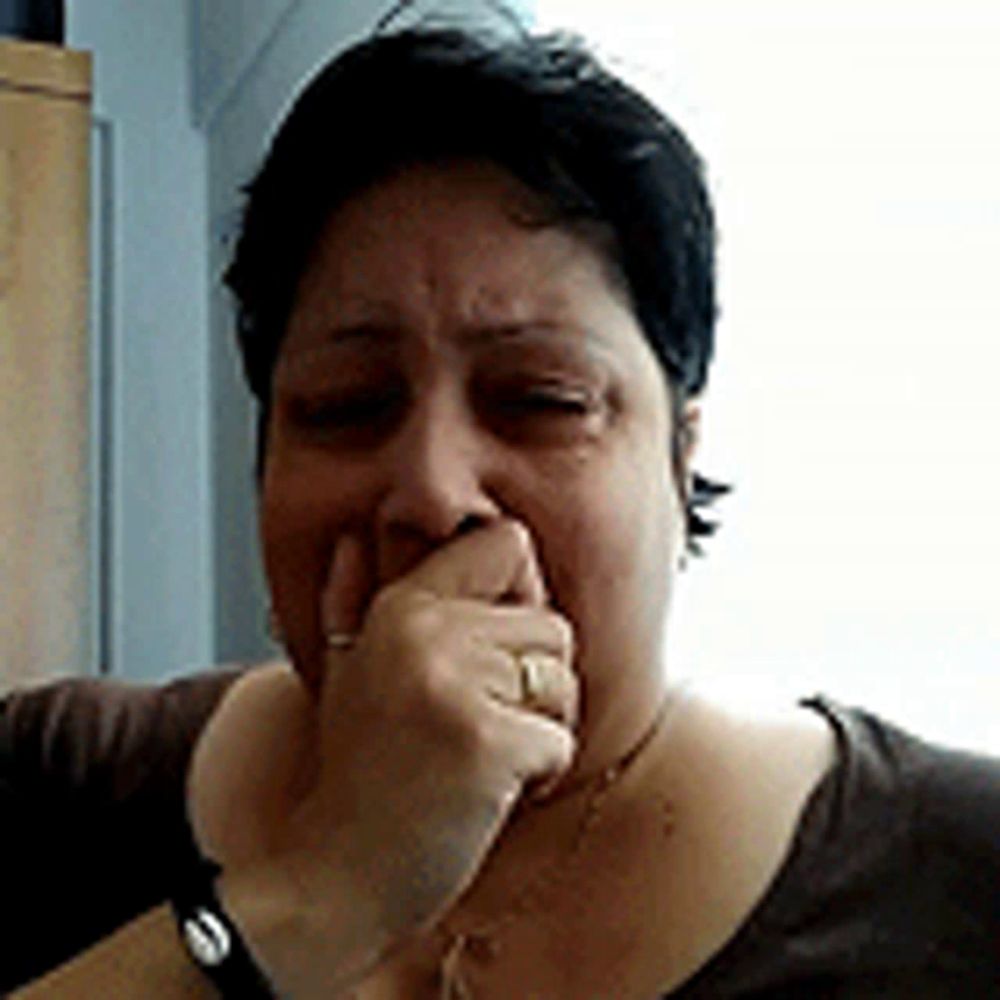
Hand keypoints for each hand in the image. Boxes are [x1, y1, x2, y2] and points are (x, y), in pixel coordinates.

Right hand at [187, 520, 577, 987]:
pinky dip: (539, 777)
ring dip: (540, 729)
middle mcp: (426, 631)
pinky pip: (561, 742)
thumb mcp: (343, 673)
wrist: (331, 877)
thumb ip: (351, 599)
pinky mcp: (486, 742)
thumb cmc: (355, 775)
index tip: (495, 648)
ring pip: (564, 681)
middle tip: (477, 725)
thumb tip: (350, 540)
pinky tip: (486, 793)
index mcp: (400, 606)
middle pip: (552, 624)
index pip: (507, 544)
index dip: (520, 596)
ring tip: (479, 757)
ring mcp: (455, 685)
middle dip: (534, 683)